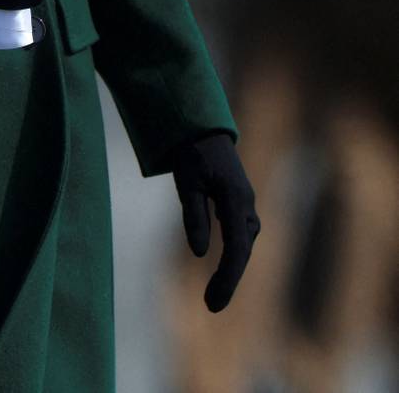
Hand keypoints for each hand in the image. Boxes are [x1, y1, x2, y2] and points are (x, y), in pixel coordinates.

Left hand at [172, 132, 260, 311]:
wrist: (203, 127)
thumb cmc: (192, 152)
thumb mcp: (186, 181)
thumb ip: (194, 216)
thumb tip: (198, 254)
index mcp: (234, 198)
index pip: (236, 247)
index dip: (227, 277)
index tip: (213, 302)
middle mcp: (245, 203)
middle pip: (243, 249)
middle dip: (229, 279)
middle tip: (211, 306)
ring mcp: (245, 202)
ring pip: (244, 242)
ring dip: (233, 267)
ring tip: (216, 292)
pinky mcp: (239, 202)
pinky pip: (241, 233)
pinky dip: (234, 252)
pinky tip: (224, 264)